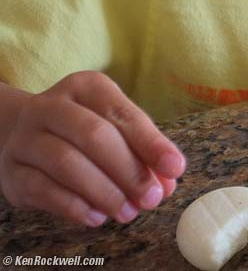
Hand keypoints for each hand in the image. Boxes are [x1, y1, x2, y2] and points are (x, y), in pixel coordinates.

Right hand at [0, 71, 185, 226]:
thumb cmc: (84, 131)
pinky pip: (43, 190)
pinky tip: (97, 217)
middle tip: (152, 198)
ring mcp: (26, 138)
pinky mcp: (11, 171)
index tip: (175, 168)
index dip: (151, 142)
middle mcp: (50, 106)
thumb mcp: (116, 129)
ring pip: (67, 163)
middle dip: (129, 171)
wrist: (25, 136)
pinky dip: (75, 207)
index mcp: (86, 87)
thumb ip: (142, 152)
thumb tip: (167, 183)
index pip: (123, 113)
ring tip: (129, 212)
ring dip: (104, 193)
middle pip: (94, 136)